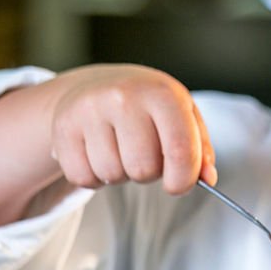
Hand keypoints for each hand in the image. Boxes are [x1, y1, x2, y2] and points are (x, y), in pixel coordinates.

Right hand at [50, 64, 216, 194]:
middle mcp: (124, 97)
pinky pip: (82, 177)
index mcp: (162, 94)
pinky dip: (93, 177)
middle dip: (149, 173)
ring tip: (121, 151)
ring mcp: (89, 110)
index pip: (181, 150)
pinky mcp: (63, 127)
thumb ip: (200, 150)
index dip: (184, 179)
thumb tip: (207, 179)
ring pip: (111, 175)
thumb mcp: (183, 116)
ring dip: (120, 174)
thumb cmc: (150, 106)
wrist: (100, 84)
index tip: (179, 185)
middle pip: (143, 169)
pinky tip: (99, 154)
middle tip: (145, 155)